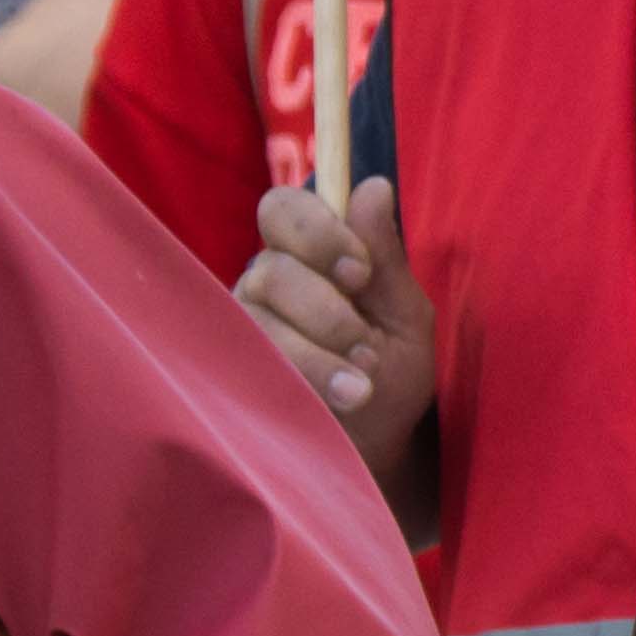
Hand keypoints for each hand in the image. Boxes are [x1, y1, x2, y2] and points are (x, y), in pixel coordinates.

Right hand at [237, 177, 433, 500]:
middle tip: (364, 342)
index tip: (360, 272)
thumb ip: (387, 257)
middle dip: (322, 303)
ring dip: (318, 350)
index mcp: (308, 256)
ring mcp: (243, 329)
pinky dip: (303, 380)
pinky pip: (248, 360)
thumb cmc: (391, 376)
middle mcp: (265, 284)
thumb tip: (374, 185)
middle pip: (269, 263)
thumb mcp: (404, 316)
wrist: (377, 450)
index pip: (283, 209)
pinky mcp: (231, 372)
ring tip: (362, 385)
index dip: (318, 232)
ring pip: (258, 316)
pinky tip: (339, 401)